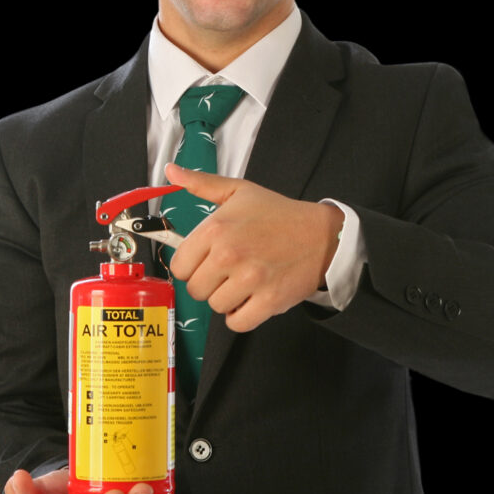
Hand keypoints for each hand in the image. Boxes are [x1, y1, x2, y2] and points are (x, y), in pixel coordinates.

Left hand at [165, 163, 343, 332]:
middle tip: (228, 271)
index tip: (205, 261)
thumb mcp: (239, 191)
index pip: (179, 265)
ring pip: (215, 306)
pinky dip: (242, 315)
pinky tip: (251, 298)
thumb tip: (172, 171)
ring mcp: (249, 280)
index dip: (191, 266)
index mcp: (216, 229)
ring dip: (227, 299)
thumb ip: (202, 184)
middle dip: (209, 283)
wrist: (321, 235)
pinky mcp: (268, 300)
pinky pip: (237, 323)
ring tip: (243, 282)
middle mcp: (229, 254)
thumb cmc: (279, 214)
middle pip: (195, 289)